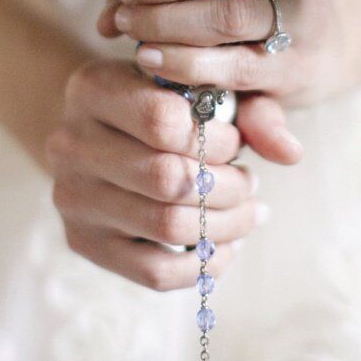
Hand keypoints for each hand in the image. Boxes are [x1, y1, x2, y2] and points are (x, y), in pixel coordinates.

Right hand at [45, 58, 263, 290]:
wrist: (101, 132)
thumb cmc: (162, 104)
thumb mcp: (200, 89)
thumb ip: (249, 110)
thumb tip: (291, 152)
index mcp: (92, 88)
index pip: (162, 121)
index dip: (216, 138)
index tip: (236, 143)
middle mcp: (69, 143)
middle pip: (166, 178)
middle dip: (227, 186)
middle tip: (250, 182)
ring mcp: (72, 198)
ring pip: (166, 226)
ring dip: (225, 224)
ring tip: (248, 210)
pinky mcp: (83, 242)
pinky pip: (154, 272)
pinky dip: (204, 266)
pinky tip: (227, 246)